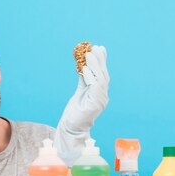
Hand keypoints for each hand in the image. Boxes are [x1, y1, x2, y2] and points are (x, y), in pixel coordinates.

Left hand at [54, 45, 109, 165]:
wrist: (71, 128)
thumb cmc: (75, 111)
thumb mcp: (80, 91)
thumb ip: (83, 79)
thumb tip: (83, 64)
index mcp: (100, 93)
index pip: (102, 74)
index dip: (102, 61)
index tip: (99, 47)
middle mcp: (103, 96)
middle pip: (104, 75)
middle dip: (100, 60)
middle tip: (95, 47)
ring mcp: (100, 101)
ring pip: (101, 80)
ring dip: (95, 66)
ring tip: (88, 54)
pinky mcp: (94, 105)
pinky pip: (94, 88)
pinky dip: (90, 77)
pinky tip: (83, 69)